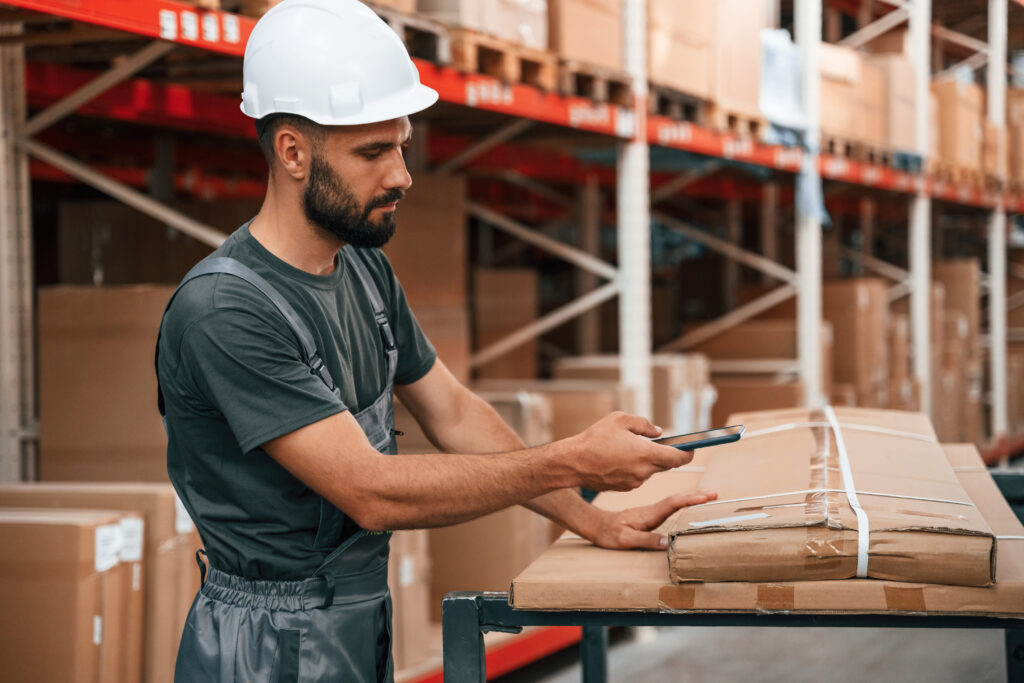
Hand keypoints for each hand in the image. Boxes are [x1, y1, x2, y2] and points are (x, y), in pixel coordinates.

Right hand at [568, 412, 694, 490]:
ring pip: (650, 470)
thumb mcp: (620, 419)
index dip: (688, 453)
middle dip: (664, 453)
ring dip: (646, 460)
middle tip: (656, 442)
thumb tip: (658, 432)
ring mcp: (635, 482)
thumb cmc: (595, 439)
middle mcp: (644, 471)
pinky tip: (618, 459)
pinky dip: (634, 468)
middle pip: (665, 464)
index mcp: (646, 453)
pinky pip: (638, 476)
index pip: (678, 458)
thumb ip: (644, 424)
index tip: (691, 448)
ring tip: (627, 448)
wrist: (573, 463)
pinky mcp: (626, 488)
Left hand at [585, 490, 716, 549]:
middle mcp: (651, 510)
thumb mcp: (625, 540)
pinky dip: (683, 501)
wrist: (597, 525)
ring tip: (708, 495)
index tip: (704, 497)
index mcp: (648, 515)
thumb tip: (668, 543)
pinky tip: (689, 501)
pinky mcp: (650, 514)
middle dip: (696, 495)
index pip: (671, 504)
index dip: (689, 500)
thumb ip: (646, 540)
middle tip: (714, 493)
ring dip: (691, 497)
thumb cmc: (610, 534)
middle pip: (676, 499)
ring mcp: (651, 511)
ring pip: (674, 500)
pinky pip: (670, 505)